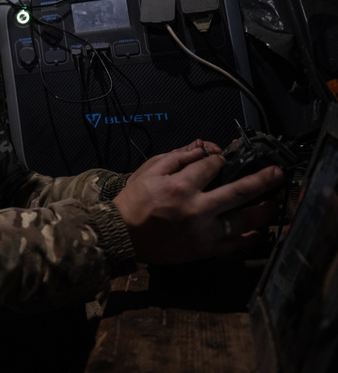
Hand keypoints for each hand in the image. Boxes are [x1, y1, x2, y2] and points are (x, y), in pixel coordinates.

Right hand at [113, 139, 282, 263]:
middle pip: (238, 191)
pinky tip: (260, 231)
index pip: (212, 166)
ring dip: (262, 210)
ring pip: (242, 220)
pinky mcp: (204, 250)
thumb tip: (202, 149)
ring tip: (273, 203)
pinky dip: (250, 237)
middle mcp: (197, 208)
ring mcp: (203, 231)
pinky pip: (234, 244)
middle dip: (261, 180)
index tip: (223, 159)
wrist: (122, 234)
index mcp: (181, 186)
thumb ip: (177, 157)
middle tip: (278, 173)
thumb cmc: (135, 200)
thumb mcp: (149, 171)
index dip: (220, 159)